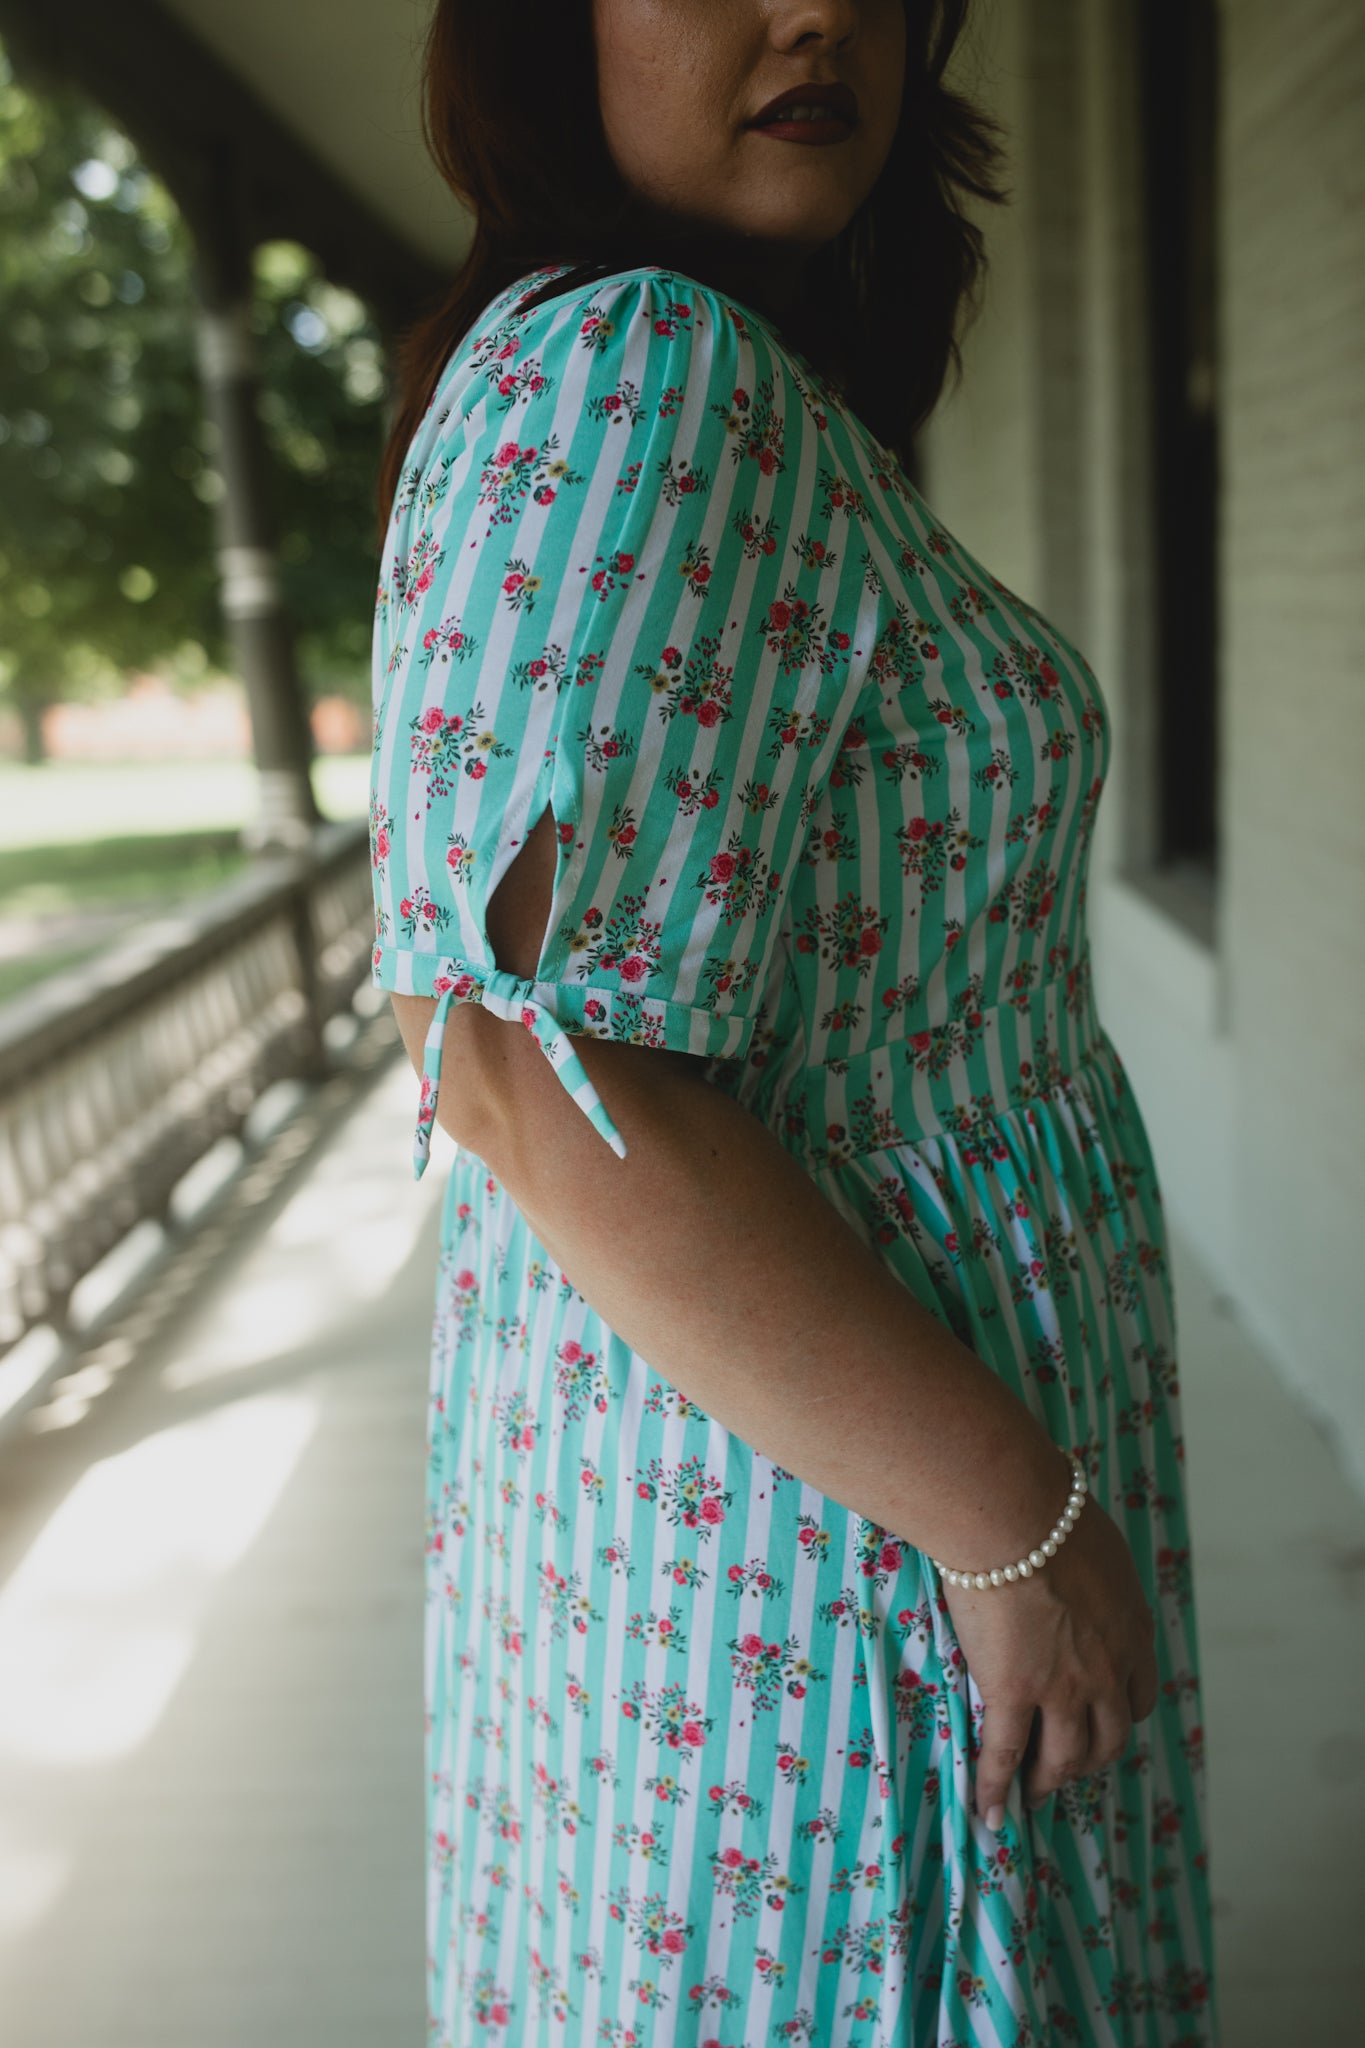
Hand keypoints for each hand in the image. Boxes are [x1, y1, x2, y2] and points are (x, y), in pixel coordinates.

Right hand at [940, 1488, 1159, 1828]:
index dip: (1116, 1716)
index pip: (1136, 1695)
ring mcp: (1064, 1688)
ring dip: (1048, 1781)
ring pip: (1064, 1757)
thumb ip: (1093, 1571)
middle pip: (1108, 1738)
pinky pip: (1006, 1755)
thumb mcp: (1095, 1543)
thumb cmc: (1047, 1509)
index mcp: (1132, 1631)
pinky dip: (997, 1788)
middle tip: (1067, 1767)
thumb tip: (1077, 1560)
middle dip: (1088, 1758)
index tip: (1099, 1721)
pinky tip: (989, 1811)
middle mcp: (1108, 1671)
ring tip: (1030, 1796)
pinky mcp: (1016, 1693)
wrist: (1014, 1514)